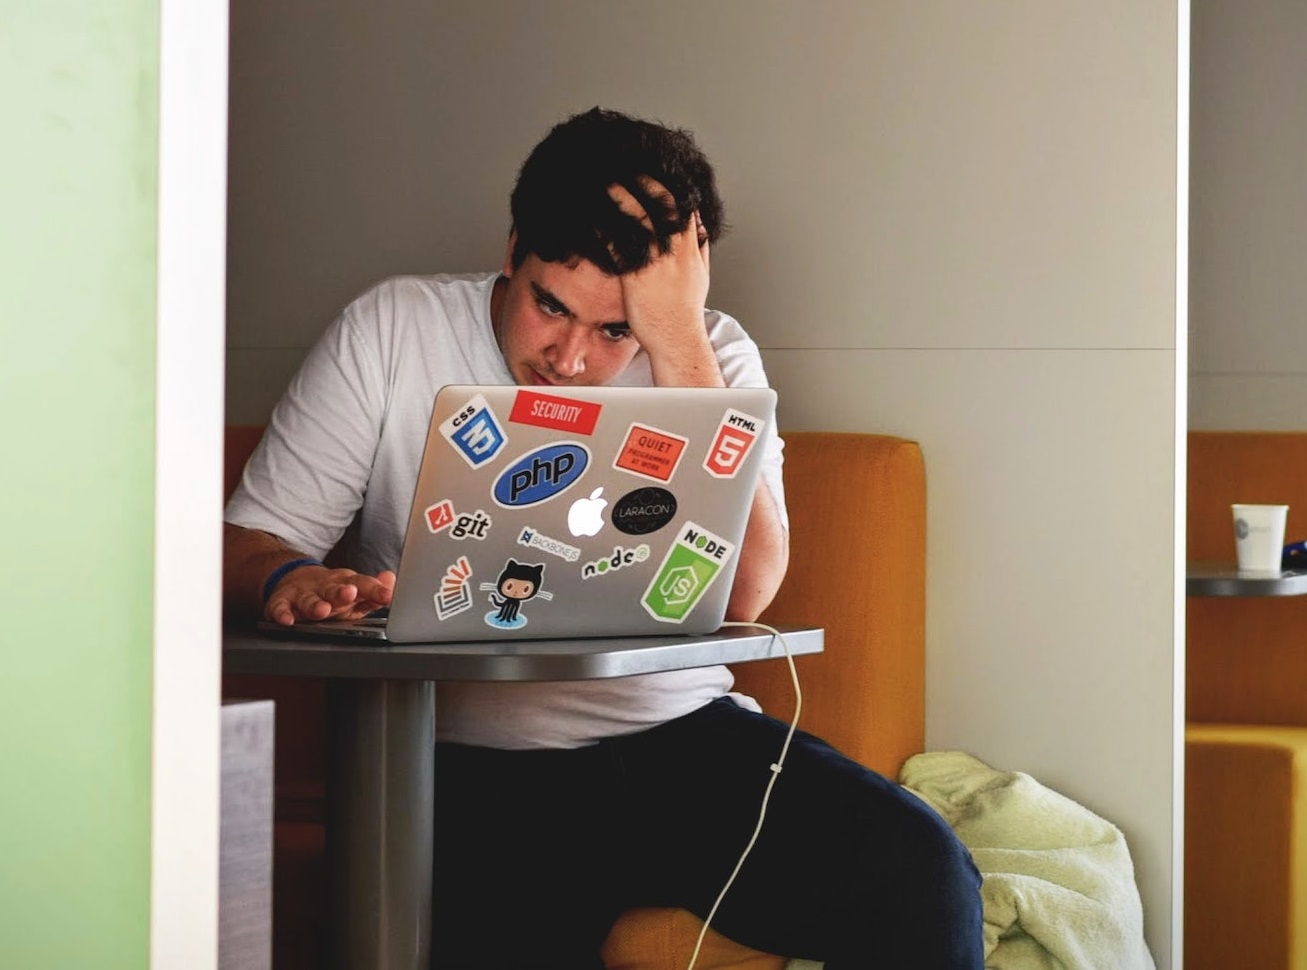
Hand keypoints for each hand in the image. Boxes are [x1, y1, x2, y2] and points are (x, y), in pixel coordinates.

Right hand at [264, 563, 395, 624]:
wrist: (295, 580)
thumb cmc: (333, 592)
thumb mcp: (356, 591)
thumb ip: (374, 591)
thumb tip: (391, 580)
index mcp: (346, 583)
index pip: (363, 584)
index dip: (375, 590)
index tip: (386, 596)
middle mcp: (325, 587)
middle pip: (334, 589)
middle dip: (342, 592)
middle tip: (350, 594)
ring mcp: (303, 594)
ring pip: (308, 599)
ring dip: (314, 605)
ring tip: (322, 610)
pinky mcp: (282, 602)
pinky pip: (280, 608)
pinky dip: (282, 614)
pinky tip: (287, 620)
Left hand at [607, 179, 719, 383]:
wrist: (677, 339)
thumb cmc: (685, 312)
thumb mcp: (701, 276)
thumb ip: (700, 249)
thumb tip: (701, 229)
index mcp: (690, 248)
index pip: (682, 205)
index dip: (668, 185)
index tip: (654, 171)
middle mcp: (675, 251)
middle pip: (662, 204)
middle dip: (645, 181)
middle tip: (627, 166)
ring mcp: (656, 263)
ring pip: (640, 218)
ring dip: (622, 196)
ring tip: (606, 181)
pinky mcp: (636, 277)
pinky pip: (621, 244)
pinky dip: (607, 228)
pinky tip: (594, 216)